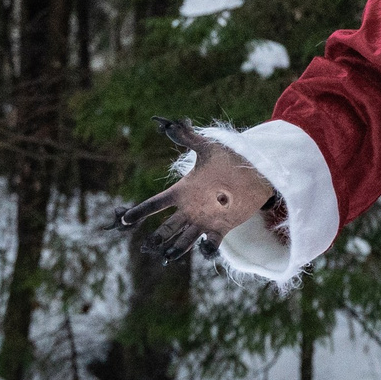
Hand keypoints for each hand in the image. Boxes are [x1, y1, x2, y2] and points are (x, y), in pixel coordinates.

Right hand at [113, 118, 280, 260]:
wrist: (255, 173)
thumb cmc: (229, 159)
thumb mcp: (208, 148)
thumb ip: (188, 137)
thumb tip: (170, 122)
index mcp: (182, 191)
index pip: (156, 203)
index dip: (141, 211)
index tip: (125, 220)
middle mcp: (190, 209)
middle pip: (168, 227)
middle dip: (157, 237)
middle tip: (146, 247)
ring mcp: (204, 221)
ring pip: (184, 239)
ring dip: (176, 248)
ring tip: (166, 257)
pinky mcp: (221, 228)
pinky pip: (211, 245)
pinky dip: (207, 250)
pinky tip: (204, 249)